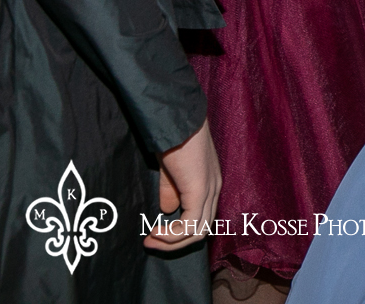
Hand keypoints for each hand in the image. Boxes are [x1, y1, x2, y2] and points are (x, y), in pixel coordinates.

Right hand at [146, 119, 219, 250]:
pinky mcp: (200, 190)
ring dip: (171, 242)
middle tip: (150, 242)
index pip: (202, 218)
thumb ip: (171, 190)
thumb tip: (167, 212)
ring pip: (197, 231)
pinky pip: (190, 225)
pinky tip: (155, 230)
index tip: (155, 234)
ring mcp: (210, 190)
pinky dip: (172, 234)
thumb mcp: (171, 170)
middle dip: (175, 243)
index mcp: (210, 183)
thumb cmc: (173, 139)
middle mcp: (214, 188)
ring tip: (150, 239)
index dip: (180, 232)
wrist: (176, 121)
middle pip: (201, 229)